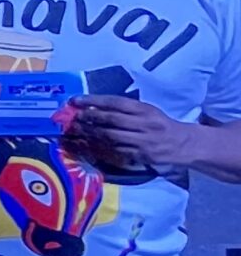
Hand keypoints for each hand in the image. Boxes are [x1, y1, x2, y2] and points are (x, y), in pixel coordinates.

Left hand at [71, 95, 198, 173]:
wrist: (182, 144)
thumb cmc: (159, 123)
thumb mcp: (147, 110)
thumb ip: (125, 109)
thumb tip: (94, 106)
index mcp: (145, 110)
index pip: (115, 102)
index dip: (94, 101)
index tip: (75, 100)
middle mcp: (144, 124)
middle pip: (111, 120)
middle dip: (89, 118)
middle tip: (73, 117)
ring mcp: (143, 141)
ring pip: (111, 137)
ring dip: (91, 134)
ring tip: (76, 130)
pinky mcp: (141, 155)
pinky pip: (116, 150)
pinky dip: (100, 147)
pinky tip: (88, 143)